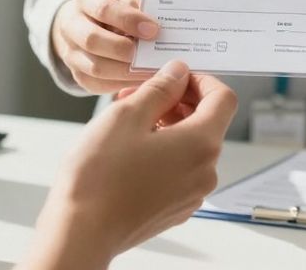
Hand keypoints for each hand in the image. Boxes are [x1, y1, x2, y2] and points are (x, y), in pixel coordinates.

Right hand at [22, 61, 237, 269]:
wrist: (81, 231)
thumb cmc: (100, 176)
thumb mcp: (127, 114)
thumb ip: (160, 88)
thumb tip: (178, 73)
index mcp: (201, 144)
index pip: (224, 99)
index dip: (202, 81)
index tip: (176, 76)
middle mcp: (205, 172)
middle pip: (206, 123)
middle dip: (176, 102)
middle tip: (140, 94)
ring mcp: (191, 194)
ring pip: (190, 147)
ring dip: (167, 126)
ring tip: (128, 121)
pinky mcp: (174, 208)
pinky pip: (179, 170)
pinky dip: (163, 152)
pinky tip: (130, 150)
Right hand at [50, 0, 159, 93]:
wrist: (86, 27)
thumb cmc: (112, 12)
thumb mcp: (124, 2)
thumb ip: (139, 11)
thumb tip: (160, 28)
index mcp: (85, 1)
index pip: (103, 9)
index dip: (129, 20)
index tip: (153, 29)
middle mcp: (72, 27)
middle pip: (92, 40)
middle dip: (123, 49)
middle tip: (149, 54)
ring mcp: (71, 54)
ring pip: (95, 68)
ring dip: (127, 72)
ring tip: (152, 72)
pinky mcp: (79, 76)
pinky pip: (100, 85)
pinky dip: (123, 84)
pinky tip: (142, 80)